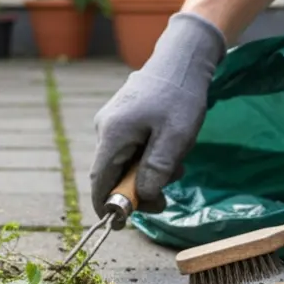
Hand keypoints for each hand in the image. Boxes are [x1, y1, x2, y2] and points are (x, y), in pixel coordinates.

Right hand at [90, 12, 226, 214]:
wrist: (183, 59)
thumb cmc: (180, 97)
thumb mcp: (175, 139)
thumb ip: (155, 170)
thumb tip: (142, 196)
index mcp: (112, 134)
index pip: (99, 181)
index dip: (107, 207)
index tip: (119, 225)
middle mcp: (105, 129)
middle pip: (114, 174)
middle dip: (141, 188)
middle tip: (169, 191)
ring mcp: (113, 122)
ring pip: (127, 161)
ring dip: (151, 170)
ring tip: (179, 159)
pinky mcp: (124, 118)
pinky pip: (133, 148)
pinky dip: (151, 155)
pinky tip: (172, 145)